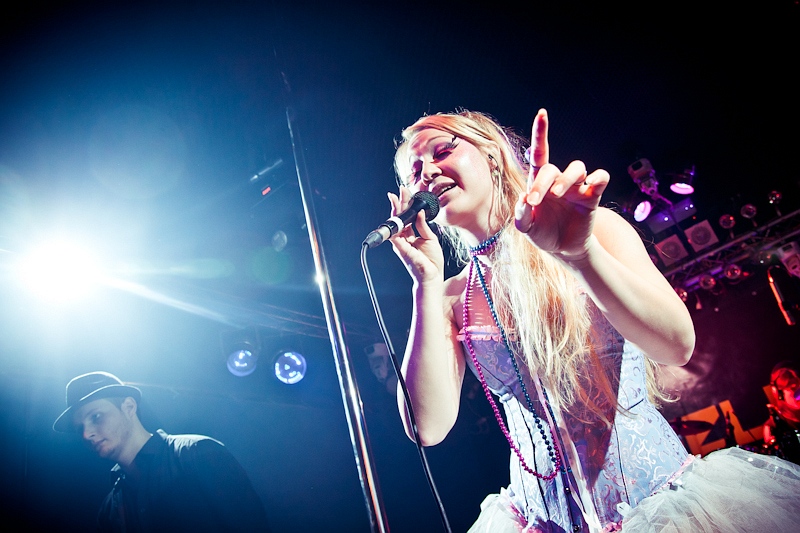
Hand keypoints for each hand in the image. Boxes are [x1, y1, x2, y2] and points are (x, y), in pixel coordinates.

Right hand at [388, 187, 444, 282]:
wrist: (432, 276)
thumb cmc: (432, 260)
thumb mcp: (430, 238)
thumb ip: (423, 225)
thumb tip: (419, 212)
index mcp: (410, 235)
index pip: (406, 217)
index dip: (405, 205)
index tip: (405, 193)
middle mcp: (403, 239)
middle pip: (399, 218)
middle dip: (399, 203)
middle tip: (400, 190)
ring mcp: (401, 244)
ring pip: (396, 224)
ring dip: (397, 210)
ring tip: (398, 197)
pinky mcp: (402, 250)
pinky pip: (396, 236)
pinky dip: (397, 225)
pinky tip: (398, 214)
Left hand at [514, 110, 608, 257]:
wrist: (564, 250)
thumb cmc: (543, 234)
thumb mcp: (527, 228)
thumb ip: (521, 215)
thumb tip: (523, 200)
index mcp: (539, 183)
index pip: (539, 154)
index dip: (541, 133)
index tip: (542, 113)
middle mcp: (558, 181)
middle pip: (552, 168)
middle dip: (541, 183)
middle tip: (535, 200)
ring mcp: (576, 187)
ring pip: (577, 168)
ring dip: (566, 179)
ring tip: (558, 194)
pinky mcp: (592, 197)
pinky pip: (600, 178)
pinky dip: (598, 178)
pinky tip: (591, 185)